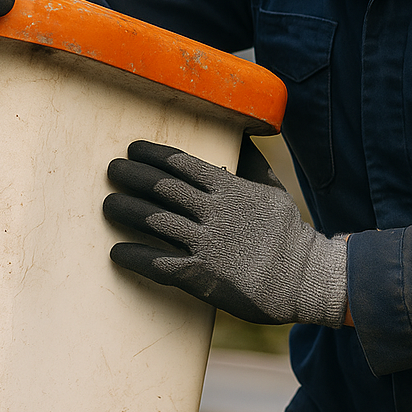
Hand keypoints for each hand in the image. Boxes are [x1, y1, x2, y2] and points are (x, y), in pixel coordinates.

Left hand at [103, 138, 347, 325]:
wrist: (304, 278)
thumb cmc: (287, 231)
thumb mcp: (271, 188)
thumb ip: (250, 162)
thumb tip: (238, 134)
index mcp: (229, 188)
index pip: (182, 163)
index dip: (153, 154)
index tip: (133, 148)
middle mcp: (214, 211)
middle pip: (162, 187)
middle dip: (132, 176)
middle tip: (111, 170)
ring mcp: (207, 244)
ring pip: (155, 221)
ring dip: (127, 210)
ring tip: (107, 204)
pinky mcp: (203, 276)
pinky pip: (160, 264)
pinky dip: (135, 256)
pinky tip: (116, 252)